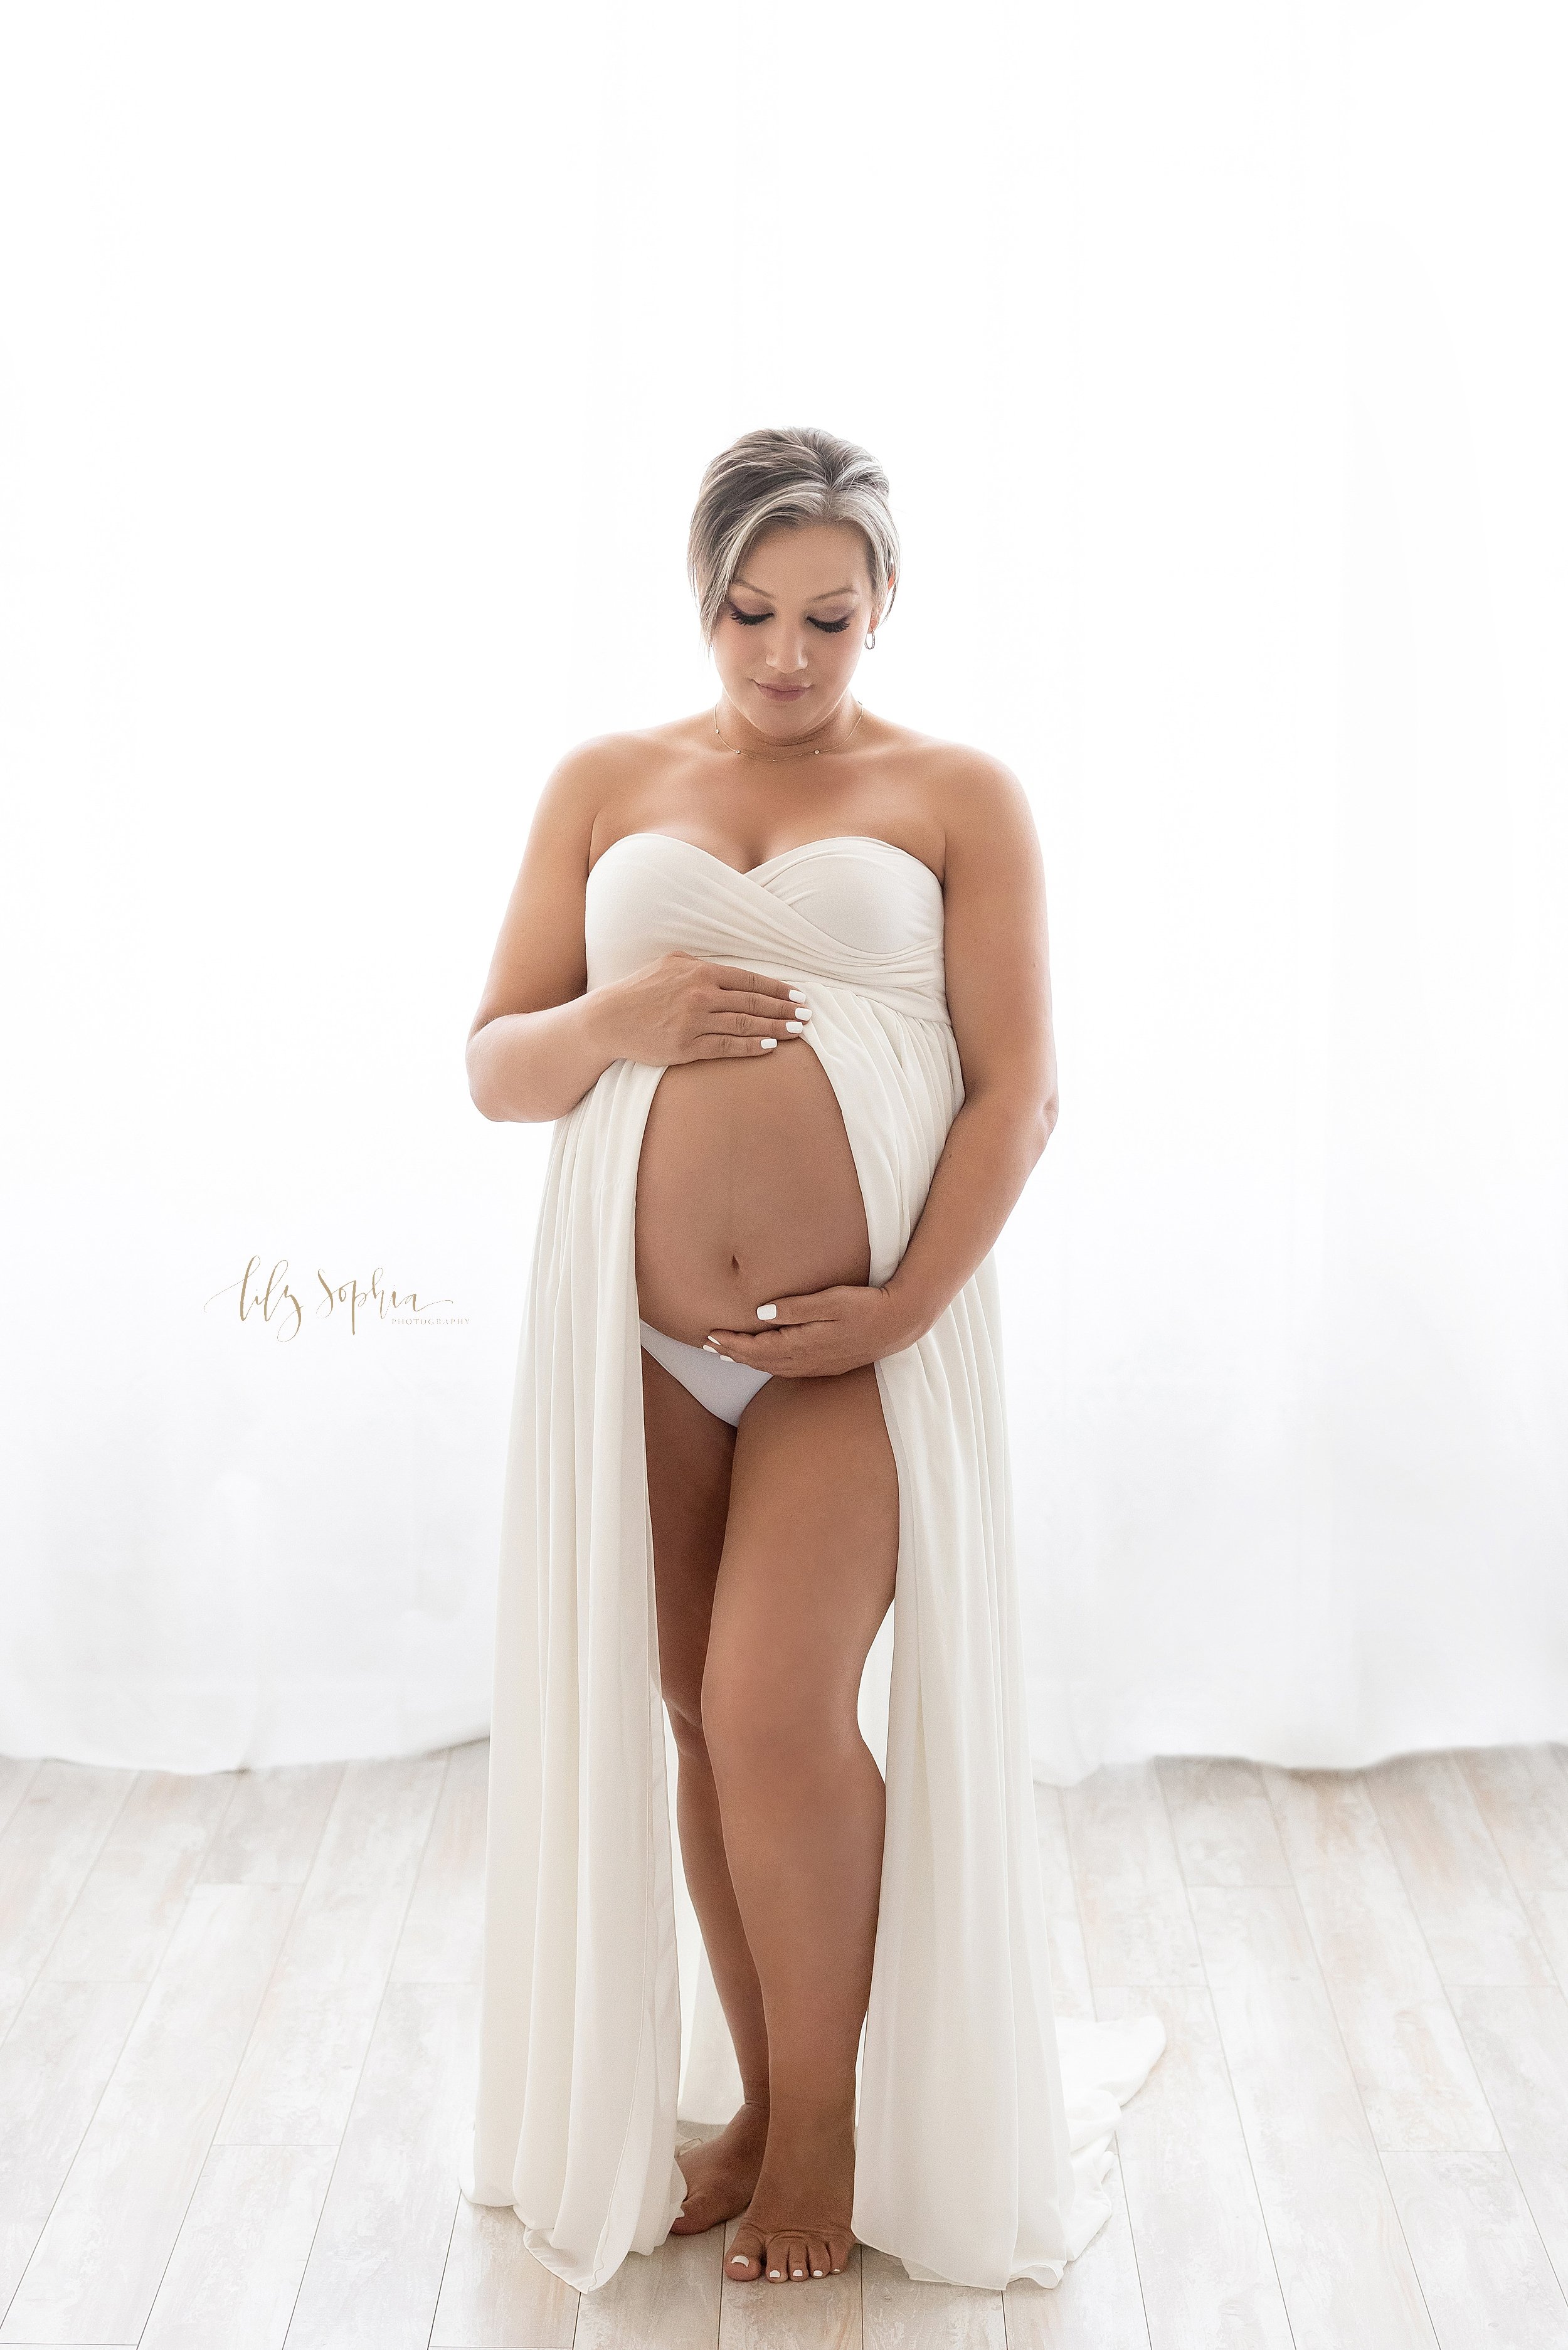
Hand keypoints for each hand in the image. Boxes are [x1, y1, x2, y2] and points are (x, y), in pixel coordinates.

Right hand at [603, 951, 810, 1066]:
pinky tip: (770, 1046)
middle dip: (785, 1009)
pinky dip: (752, 1046)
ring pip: (745, 1024)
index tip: (798, 995)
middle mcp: (700, 994)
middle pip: (754, 1002)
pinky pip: (727, 1047)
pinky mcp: (686, 1047)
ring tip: (797, 1031)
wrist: (608, 1019)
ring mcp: (694, 1022)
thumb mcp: (669, 965)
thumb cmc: (639, 991)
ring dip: (776, 1028)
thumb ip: (699, 966)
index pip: (749, 979)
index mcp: (699, 971)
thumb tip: (728, 972)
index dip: (778, 988)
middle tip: (807, 1014)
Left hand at [704, 1282, 916, 1379]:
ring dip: (746, 1360)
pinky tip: (763, 1358)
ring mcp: (816, 1366)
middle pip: (759, 1362)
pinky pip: (785, 1369)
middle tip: (707, 1344)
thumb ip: (795, 1307)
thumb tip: (759, 1313)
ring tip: (726, 1353)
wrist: (898, 1325)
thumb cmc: (865, 1307)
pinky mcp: (825, 1365)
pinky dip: (766, 1364)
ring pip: (771, 1368)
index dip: (731, 1343)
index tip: (710, 1334)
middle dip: (732, 1354)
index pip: (756, 1348)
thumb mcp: (830, 1300)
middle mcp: (806, 1362)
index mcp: (803, 1345)